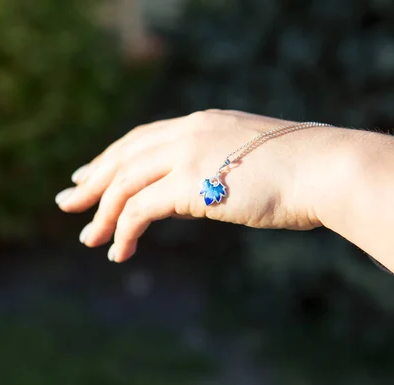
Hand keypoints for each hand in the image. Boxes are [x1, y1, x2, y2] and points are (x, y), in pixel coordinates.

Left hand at [55, 110, 344, 261]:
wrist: (325, 168)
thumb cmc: (299, 170)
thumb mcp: (248, 163)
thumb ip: (215, 172)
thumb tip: (191, 196)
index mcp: (200, 124)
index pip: (141, 140)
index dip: (111, 158)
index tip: (90, 173)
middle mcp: (187, 132)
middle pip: (123, 158)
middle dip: (92, 182)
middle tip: (68, 201)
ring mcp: (187, 154)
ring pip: (125, 183)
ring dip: (102, 212)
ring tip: (88, 237)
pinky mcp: (190, 183)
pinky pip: (140, 208)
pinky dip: (124, 230)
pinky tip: (118, 252)